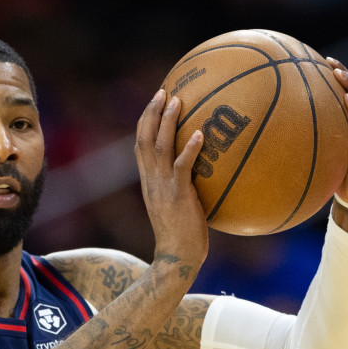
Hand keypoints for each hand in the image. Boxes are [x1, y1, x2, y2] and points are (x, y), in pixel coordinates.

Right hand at [134, 89, 209, 265]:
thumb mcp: (180, 206)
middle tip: (163, 90)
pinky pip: (181, 168)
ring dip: (167, 122)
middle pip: (144, 139)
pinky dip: (189, 149)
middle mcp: (151, 181)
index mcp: (149, 182)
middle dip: (151, 113)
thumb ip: (184, 186)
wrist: (176, 257)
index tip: (155, 102)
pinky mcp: (177, 196)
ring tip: (178, 100)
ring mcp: (162, 187)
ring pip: (159, 147)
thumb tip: (207, 171)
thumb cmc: (184, 236)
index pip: (140, 146)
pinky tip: (200, 133)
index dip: (145, 122)